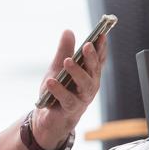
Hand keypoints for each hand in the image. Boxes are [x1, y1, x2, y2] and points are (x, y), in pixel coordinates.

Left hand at [32, 29, 105, 148]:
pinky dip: (59, 90)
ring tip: (67, 61)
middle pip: (94, 70)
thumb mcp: (57, 68)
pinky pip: (67, 100)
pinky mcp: (70, 110)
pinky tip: (50, 81)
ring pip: (85, 85)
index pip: (98, 59)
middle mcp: (89, 86)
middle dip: (92, 57)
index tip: (101, 35)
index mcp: (89, 75)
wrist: (47, 118)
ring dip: (77, 72)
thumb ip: (64, 51)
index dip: (101, 47)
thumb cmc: (57, 92)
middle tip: (87, 45)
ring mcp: (82, 99)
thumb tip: (68, 31)